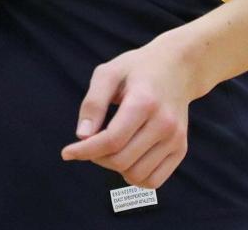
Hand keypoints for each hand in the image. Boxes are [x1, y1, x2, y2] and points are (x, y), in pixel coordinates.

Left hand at [61, 34, 193, 188]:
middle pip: (121, 160)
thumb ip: (93, 103)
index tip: (67, 153)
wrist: (176, 67)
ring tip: (109, 147)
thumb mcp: (109, 73)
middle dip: (97, 157)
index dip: (85, 150)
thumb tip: (82, 135)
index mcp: (144, 101)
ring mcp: (175, 138)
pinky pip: (153, 181)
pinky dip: (134, 176)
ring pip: (137, 175)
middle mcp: (164, 123)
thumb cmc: (136, 69)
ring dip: (115, 168)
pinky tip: (127, 158)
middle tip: (90, 141)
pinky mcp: (181, 149)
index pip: (111, 140)